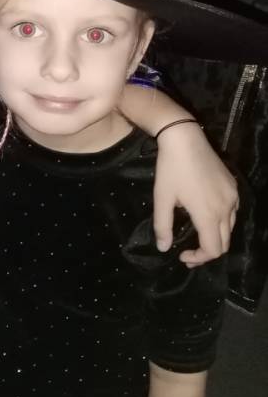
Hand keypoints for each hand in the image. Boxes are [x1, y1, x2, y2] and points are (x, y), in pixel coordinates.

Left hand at [153, 122, 236, 265]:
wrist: (185, 138)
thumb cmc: (170, 169)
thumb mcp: (162, 198)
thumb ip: (163, 225)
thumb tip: (163, 248)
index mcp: (208, 215)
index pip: (213, 250)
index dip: (199, 258)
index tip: (182, 254)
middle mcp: (226, 208)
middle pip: (224, 243)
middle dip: (207, 251)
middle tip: (189, 251)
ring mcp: (232, 196)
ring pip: (230, 228)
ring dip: (215, 236)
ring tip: (197, 233)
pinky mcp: (233, 186)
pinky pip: (233, 211)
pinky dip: (222, 220)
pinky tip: (207, 214)